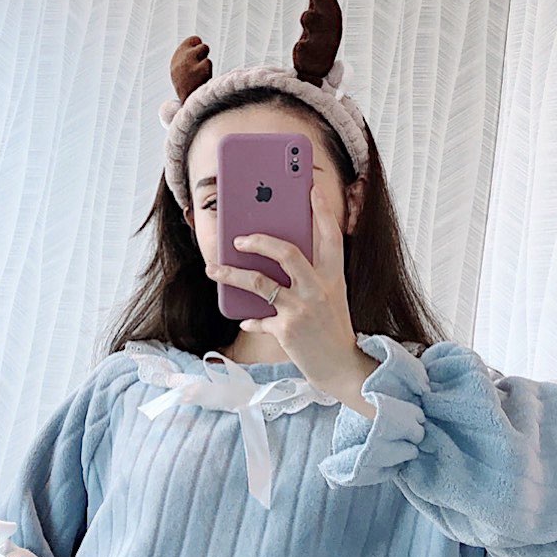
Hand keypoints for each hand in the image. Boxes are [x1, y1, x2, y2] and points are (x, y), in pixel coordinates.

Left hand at [207, 176, 377, 414]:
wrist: (342, 367)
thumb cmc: (332, 328)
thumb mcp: (331, 297)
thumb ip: (312, 276)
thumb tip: (278, 256)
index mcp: (333, 276)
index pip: (330, 236)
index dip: (321, 211)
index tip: (311, 189)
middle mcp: (319, 289)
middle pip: (287, 253)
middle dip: (259, 241)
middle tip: (238, 238)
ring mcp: (302, 309)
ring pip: (260, 283)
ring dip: (231, 273)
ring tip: (214, 268)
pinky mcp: (287, 330)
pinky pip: (258, 319)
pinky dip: (250, 319)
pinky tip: (245, 319)